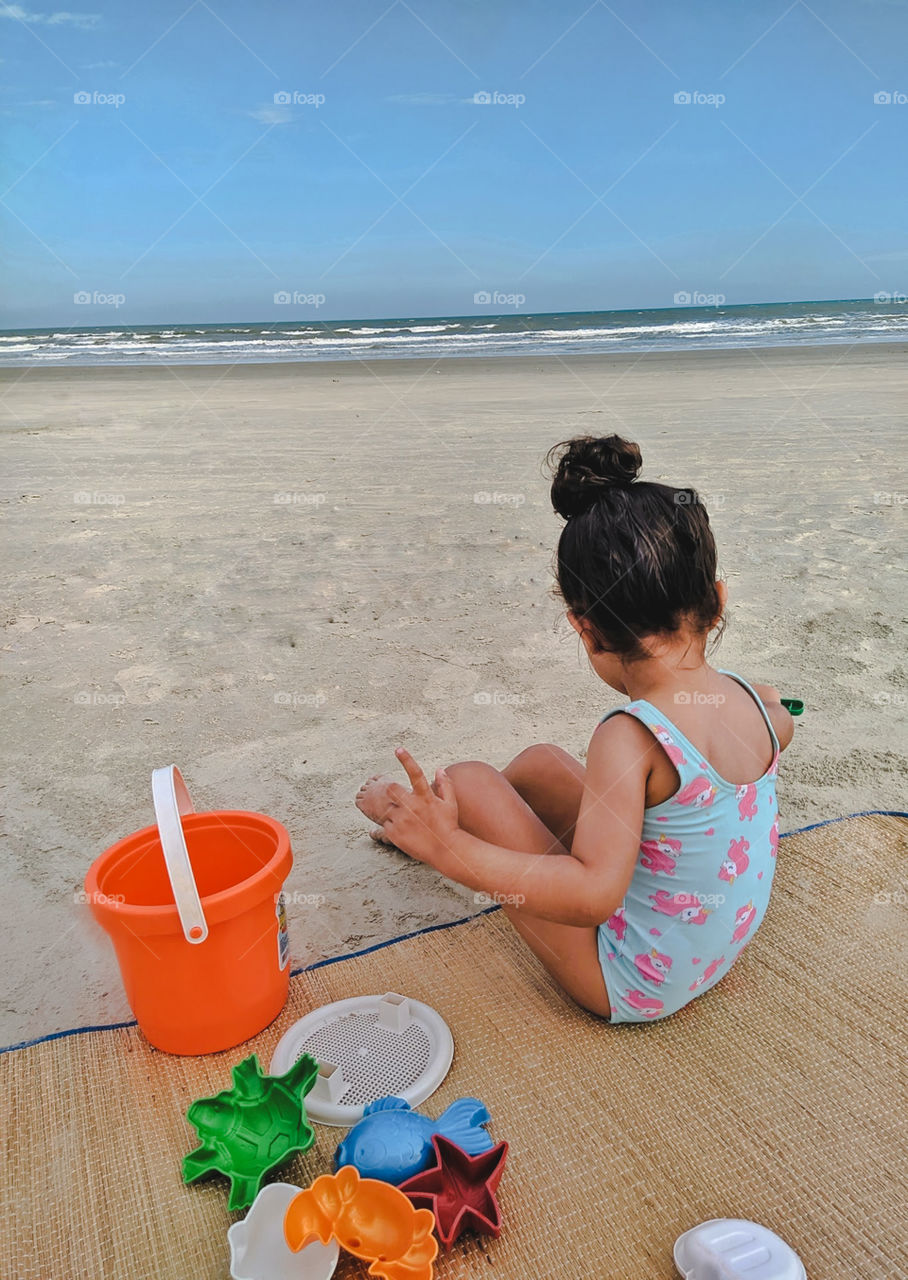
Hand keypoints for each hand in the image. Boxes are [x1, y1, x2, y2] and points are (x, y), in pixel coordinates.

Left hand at [380, 747, 459, 865]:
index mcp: (425, 797)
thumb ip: (445, 785)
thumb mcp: (450, 804)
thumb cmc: (449, 826)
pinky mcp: (394, 833)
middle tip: (397, 798)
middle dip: (391, 791)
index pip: (415, 773)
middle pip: (391, 789)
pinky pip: (384, 825)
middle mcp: (412, 807)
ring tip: (405, 820)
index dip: (407, 759)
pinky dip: (391, 826)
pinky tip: (403, 831)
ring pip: (386, 808)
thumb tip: (439, 769)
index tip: (399, 749)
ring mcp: (401, 820)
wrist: (446, 850)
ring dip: (392, 811)